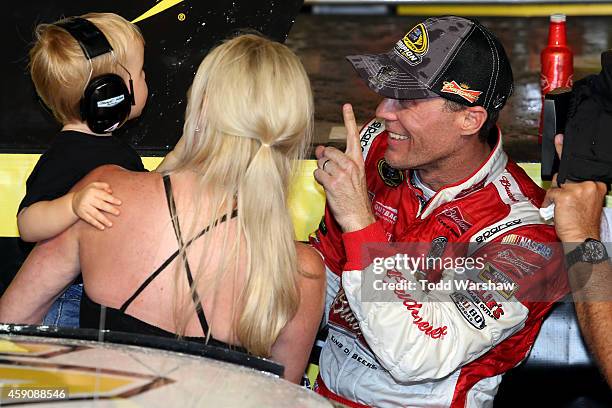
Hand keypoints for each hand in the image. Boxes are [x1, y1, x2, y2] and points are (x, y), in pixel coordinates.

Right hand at [71, 182, 120, 229]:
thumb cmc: (89, 193)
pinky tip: (102, 228)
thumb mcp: (94, 186)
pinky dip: (96, 224)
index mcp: (92, 191)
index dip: (112, 199)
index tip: (120, 203)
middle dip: (110, 209)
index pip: (104, 195)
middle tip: (118, 213)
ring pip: (95, 214)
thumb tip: (111, 191)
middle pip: (100, 205)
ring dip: (103, 220)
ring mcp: (84, 207)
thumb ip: (103, 186)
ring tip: (111, 224)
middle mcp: (87, 199)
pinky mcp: (81, 214)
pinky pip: (89, 219)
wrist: (74, 200)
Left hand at [313, 104, 374, 231]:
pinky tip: (327, 186)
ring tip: (331, 182)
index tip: (346, 106)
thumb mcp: (350, 175)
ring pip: (322, 162)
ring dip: (322, 171)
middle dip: (324, 159)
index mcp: (358, 160)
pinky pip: (318, 173)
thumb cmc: (354, 197)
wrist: (358, 216)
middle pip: (329, 150)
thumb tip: (320, 149)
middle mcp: (351, 164)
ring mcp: (342, 173)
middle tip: (330, 171)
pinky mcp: (333, 183)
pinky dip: (318, 180)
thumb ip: (337, 160)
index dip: (349, 119)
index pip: (353, 136)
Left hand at [543, 133, 607, 241]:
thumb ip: (578, 190)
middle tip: (565, 201)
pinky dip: (549, 203)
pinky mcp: (565, 195)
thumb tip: (561, 183)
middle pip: (566, 176)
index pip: (581, 167)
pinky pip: (550, 194)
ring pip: (557, 185)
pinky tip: (556, 211)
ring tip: (562, 210)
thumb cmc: (583, 224)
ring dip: (554, 197)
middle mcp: (590, 184)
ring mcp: (578, 188)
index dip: (566, 152)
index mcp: (597, 185)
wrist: (583, 238)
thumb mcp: (586, 202)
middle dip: (560, 187)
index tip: (560, 138)